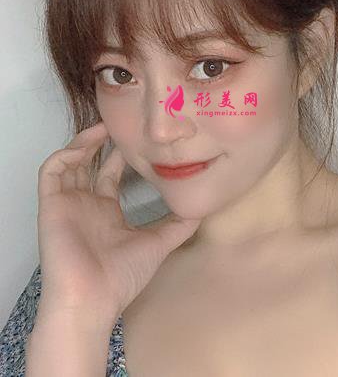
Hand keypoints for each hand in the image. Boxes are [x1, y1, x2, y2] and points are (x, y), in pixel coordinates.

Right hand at [36, 121, 201, 320]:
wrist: (92, 300)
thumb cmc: (121, 278)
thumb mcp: (158, 243)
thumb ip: (179, 225)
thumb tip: (202, 209)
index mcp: (106, 212)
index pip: (110, 175)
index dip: (121, 155)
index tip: (137, 137)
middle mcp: (86, 204)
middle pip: (90, 164)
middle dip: (101, 142)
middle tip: (118, 122)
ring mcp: (68, 203)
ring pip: (70, 162)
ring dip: (84, 142)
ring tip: (104, 126)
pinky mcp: (51, 205)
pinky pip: (51, 171)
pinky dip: (65, 154)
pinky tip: (85, 145)